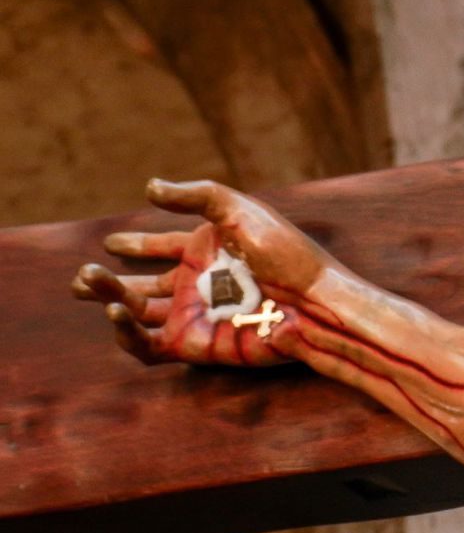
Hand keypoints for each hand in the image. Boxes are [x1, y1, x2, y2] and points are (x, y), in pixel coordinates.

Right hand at [72, 179, 332, 366]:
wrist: (310, 301)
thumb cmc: (284, 253)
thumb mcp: (238, 210)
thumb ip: (194, 195)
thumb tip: (149, 187)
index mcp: (207, 251)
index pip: (162, 247)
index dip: (136, 245)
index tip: (110, 243)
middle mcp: (198, 284)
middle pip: (142, 283)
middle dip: (108, 281)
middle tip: (83, 276)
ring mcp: (194, 315)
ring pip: (137, 312)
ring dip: (108, 299)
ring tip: (88, 283)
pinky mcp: (192, 344)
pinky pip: (147, 345)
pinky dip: (125, 333)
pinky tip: (114, 312)